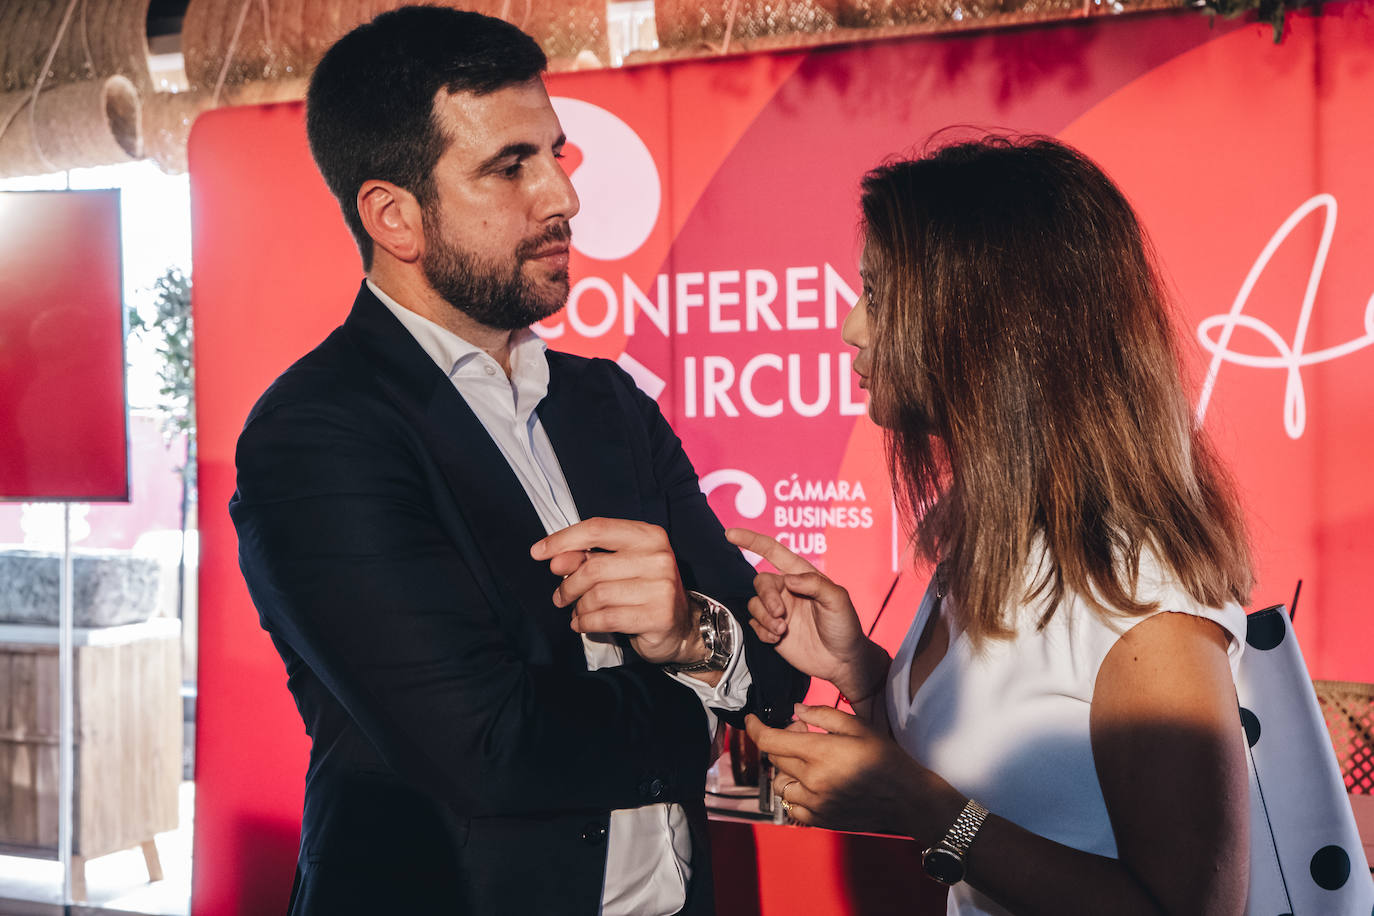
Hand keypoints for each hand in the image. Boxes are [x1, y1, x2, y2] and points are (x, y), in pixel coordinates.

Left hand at [531, 517, 697, 665]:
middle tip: (560, 597)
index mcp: (648, 535)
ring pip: (597, 595)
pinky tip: (582, 624)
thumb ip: (587, 557)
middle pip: (593, 567)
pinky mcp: (659, 615)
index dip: (562, 539)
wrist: (682, 627)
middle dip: (568, 585)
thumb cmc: (643, 591)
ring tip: (576, 612)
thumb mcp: (617, 567)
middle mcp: (658, 557)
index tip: (538, 552)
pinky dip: (586, 623)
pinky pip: (606, 618)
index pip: (597, 529)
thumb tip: (555, 559)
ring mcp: (662, 587)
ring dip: (578, 607)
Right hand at [726, 528, 883, 700]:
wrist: (842, 662)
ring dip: (765, 618)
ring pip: (754, 604)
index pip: (773, 552)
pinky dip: (762, 631)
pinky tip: (777, 639)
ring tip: (782, 630)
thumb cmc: (845, 626)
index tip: (731, 534)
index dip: (751, 541)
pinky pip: (754, 624)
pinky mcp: (772, 630)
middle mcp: (787, 590)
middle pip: (761, 582)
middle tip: (780, 615)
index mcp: (802, 576)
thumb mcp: (838, 600)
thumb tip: (788, 579)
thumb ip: (815, 584)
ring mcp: (778, 611)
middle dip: (766, 598)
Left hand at [746, 704, 958, 838]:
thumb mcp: (858, 726)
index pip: (771, 741)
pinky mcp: (819, 819)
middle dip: (780, 742)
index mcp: (820, 753)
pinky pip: (791, 806)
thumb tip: (796, 709)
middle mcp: (812, 780)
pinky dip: (795, 793)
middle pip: (775, 759)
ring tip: (807, 762)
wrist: (905, 797)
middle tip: (801, 734)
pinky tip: (812, 784)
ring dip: (786, 769)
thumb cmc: (885, 758)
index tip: (750, 720)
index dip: (754, 728)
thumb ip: (823, 715)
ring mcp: (815, 803)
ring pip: (780, 784)